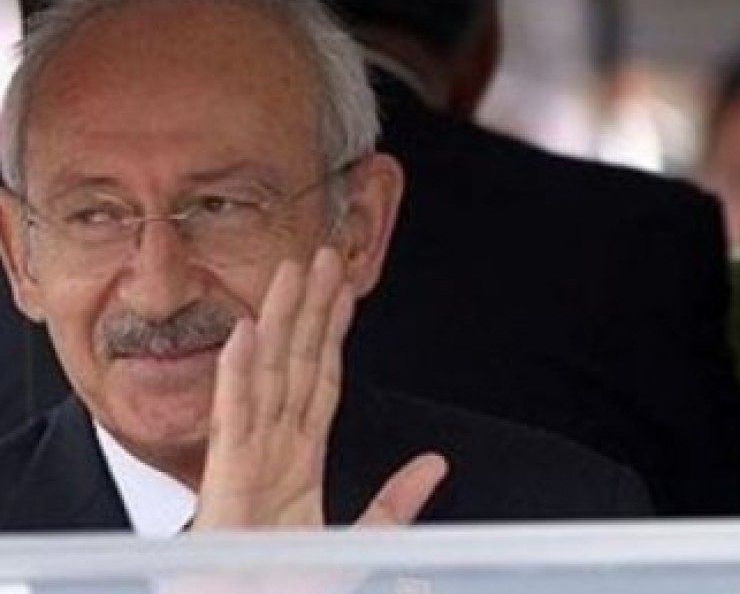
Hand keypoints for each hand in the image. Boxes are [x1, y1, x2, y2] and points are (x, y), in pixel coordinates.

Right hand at [191, 247, 447, 528]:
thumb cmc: (285, 588)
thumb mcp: (361, 545)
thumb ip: (397, 503)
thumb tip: (436, 463)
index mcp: (297, 464)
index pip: (320, 383)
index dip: (333, 335)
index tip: (345, 290)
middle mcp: (270, 453)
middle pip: (293, 366)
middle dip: (307, 310)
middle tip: (321, 254)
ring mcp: (246, 465)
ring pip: (264, 378)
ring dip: (277, 323)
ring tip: (290, 272)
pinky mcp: (227, 487)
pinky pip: (233, 423)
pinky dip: (238, 376)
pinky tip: (247, 333)